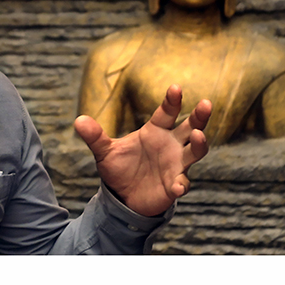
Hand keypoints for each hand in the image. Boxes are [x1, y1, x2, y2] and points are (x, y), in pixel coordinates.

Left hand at [74, 84, 209, 216]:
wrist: (123, 196)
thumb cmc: (119, 168)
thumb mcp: (104, 151)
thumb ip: (94, 136)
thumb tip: (78, 120)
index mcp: (155, 130)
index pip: (167, 111)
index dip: (172, 100)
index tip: (175, 88)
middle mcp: (171, 144)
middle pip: (190, 126)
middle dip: (199, 116)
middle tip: (206, 103)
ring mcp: (176, 164)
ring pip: (195, 151)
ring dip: (199, 144)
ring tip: (198, 137)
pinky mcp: (174, 185)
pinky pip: (182, 183)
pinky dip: (181, 184)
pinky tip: (177, 186)